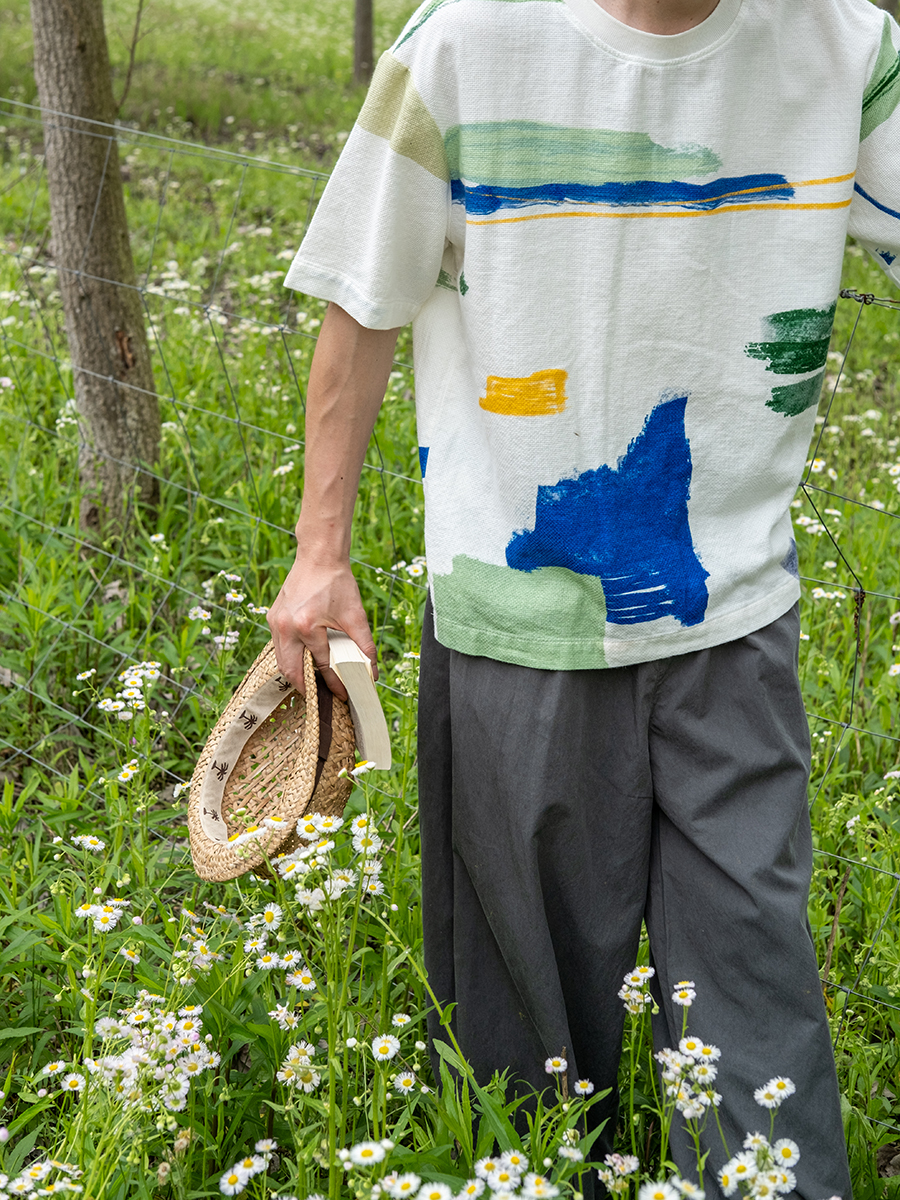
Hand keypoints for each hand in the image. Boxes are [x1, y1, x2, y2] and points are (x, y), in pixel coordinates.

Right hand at [266, 552, 377, 700]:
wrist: (319, 556)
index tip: (345, 694)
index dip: (334, 683)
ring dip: (295, 674)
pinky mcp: (272, 617)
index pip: (321, 665)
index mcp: (306, 626)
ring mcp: (275, 622)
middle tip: (321, 698)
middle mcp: (285, 626)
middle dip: (306, 688)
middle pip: (291, 670)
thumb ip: (364, 646)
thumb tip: (371, 671)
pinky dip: (290, 657)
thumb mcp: (355, 615)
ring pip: (281, 660)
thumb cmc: (337, 582)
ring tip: (313, 684)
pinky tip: (303, 661)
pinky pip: (279, 646)